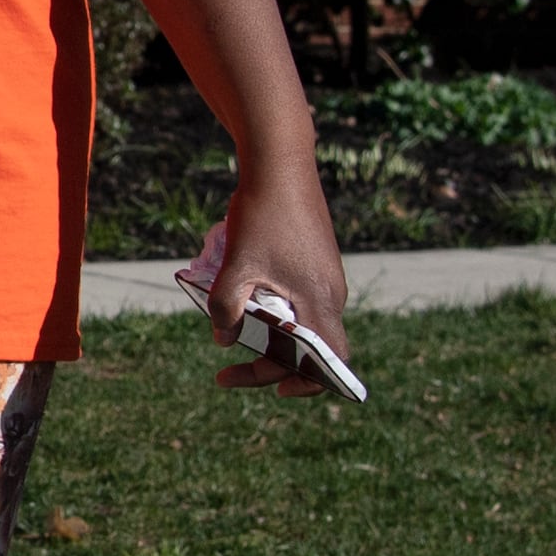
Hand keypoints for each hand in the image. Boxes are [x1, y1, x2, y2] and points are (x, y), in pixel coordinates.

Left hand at [190, 166, 354, 396]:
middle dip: (272, 365)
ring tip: (232, 333)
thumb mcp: (235, 265)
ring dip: (271, 338)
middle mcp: (330, 293)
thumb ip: (227, 308)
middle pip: (312, 348)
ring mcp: (325, 277)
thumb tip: (224, 339)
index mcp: (320, 301)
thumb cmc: (262, 215)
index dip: (307, 384)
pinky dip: (274, 313)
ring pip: (302, 324)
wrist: (280, 164)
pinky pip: (299, 301)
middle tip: (230, 370)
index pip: (330, 361)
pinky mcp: (315, 262)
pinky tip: (244, 300)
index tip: (273, 391)